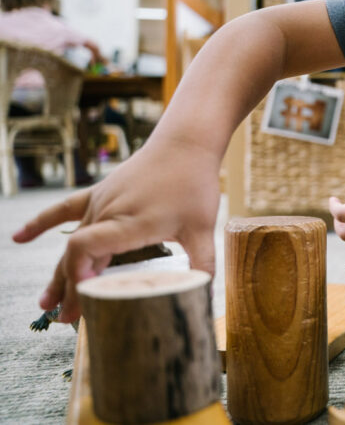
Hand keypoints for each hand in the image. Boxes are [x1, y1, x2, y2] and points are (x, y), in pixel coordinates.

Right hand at [10, 138, 221, 323]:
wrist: (185, 143)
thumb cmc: (194, 184)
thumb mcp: (203, 228)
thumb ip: (203, 263)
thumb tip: (208, 295)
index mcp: (129, 222)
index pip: (85, 249)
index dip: (77, 275)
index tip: (80, 299)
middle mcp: (108, 212)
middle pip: (77, 254)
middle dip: (69, 289)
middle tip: (64, 319)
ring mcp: (101, 202)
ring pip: (71, 240)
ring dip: (59, 272)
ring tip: (44, 302)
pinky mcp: (100, 193)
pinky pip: (64, 210)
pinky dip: (41, 224)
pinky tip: (18, 237)